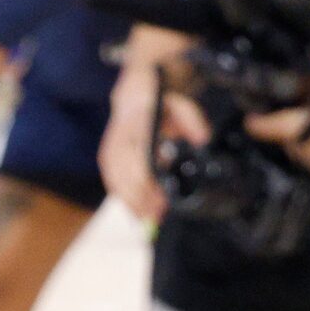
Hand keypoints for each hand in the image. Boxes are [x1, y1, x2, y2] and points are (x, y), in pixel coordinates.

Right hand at [103, 74, 209, 224]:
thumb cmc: (162, 101)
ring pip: (115, 178)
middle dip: (139, 199)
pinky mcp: (107, 153)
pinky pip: (111, 178)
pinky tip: (133, 210)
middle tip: (155, 217)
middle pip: (125, 174)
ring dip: (130, 201)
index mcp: (139, 121)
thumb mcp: (182, 104)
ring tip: (146, 219)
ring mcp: (111, 144)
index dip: (148, 184)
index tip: (160, 200)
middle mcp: (121, 134)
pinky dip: (122, 196)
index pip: (139, 158)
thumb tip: (202, 140)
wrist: (135, 91)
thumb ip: (193, 120)